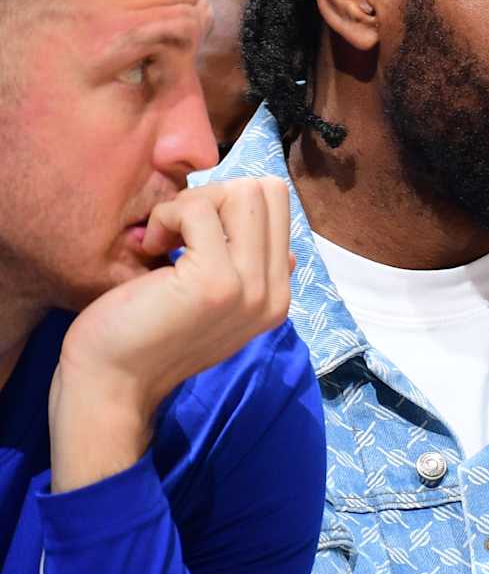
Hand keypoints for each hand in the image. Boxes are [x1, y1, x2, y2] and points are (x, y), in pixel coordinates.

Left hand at [50, 179, 292, 488]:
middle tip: (179, 232)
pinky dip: (169, 216)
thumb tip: (289, 252)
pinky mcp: (217, 281)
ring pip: (242, 194)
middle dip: (214, 197)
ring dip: (192, 205)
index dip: (229, 204)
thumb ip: (252, 276)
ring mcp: (250, 288)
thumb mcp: (216, 304)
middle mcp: (275, 293)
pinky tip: (151, 247)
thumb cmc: (149, 335)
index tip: (194, 235)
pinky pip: (200, 209)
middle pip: (266, 193)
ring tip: (165, 241)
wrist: (114, 381)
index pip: (278, 208)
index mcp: (277, 296)